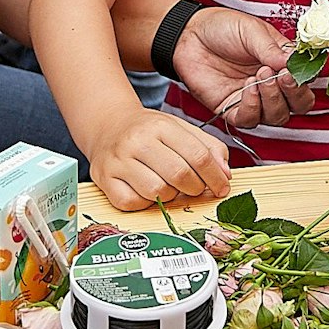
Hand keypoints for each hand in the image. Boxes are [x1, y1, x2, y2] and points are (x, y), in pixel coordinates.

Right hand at [86, 106, 231, 211]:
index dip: (215, 177)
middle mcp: (137, 141)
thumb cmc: (149, 131)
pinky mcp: (103, 179)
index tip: (222, 187)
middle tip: (195, 188)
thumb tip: (225, 175)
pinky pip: (131, 203)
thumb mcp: (180, 129)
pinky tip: (147, 192)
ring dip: (170, 196)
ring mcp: (118, 161)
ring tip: (169, 186)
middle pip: (179, 175)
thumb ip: (208, 148)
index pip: (199, 155)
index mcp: (161, 126)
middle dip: (195, 188)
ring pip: (157, 192)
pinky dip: (145, 203)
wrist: (108, 125)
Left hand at [175, 6, 314, 127]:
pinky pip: (250, 120)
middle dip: (294, 95)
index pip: (306, 83)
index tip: (293, 71)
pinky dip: (253, 107)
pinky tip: (248, 88)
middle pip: (298, 106)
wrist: (189, 34)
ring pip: (277, 116)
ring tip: (259, 76)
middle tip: (281, 77)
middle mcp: (272, 86)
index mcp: (282, 64)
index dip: (304, 82)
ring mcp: (253, 100)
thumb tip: (292, 62)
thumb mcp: (251, 30)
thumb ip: (271, 48)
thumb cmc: (222, 28)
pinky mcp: (232, 110)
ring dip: (273, 99)